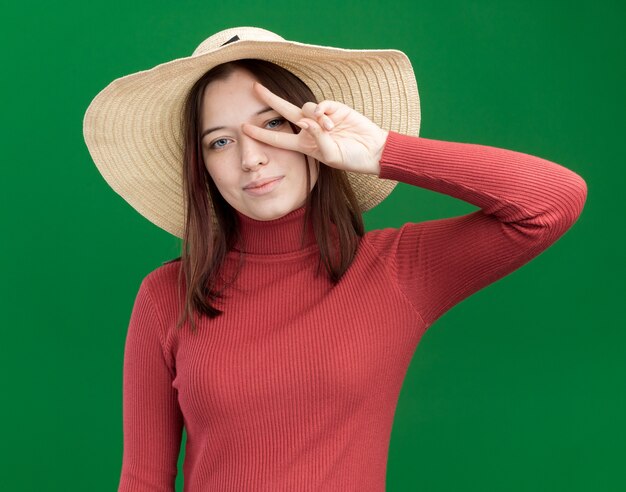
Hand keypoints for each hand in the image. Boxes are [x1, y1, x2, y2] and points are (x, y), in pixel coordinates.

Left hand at [242, 82, 388, 174]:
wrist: (372, 150)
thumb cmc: (350, 158)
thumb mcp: (330, 156)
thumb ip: (317, 139)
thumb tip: (306, 121)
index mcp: (304, 145)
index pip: (278, 139)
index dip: (261, 134)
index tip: (243, 128)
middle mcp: (309, 130)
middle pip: (285, 112)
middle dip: (270, 99)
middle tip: (255, 88)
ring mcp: (321, 118)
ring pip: (305, 108)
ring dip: (314, 117)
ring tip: (329, 129)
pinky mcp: (334, 109)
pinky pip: (321, 105)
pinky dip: (323, 112)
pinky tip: (331, 123)